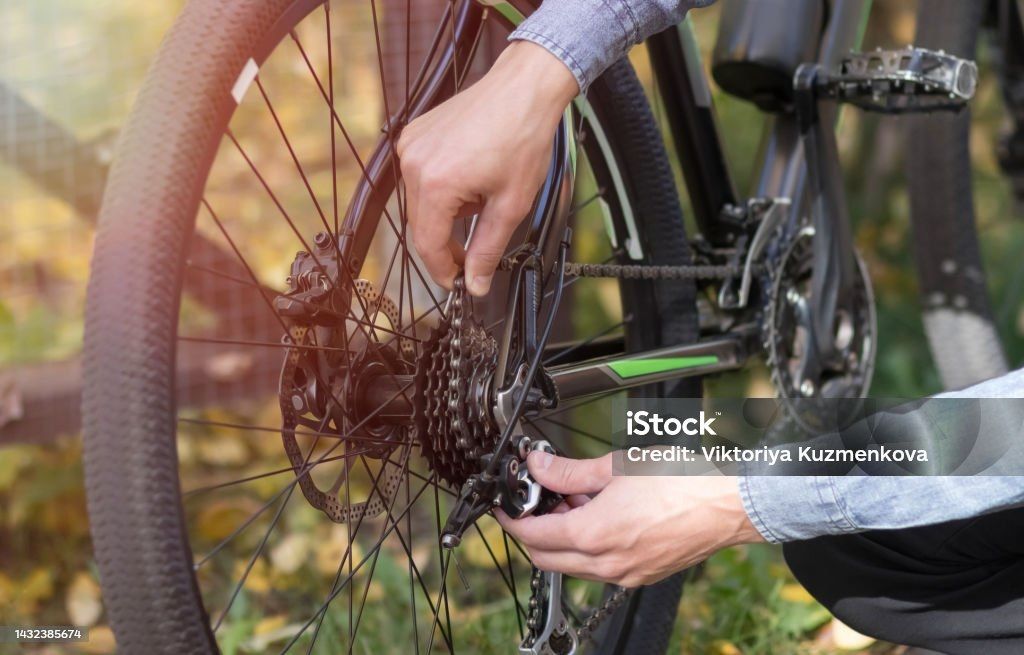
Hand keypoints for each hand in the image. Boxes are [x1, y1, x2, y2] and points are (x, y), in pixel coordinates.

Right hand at [397, 41, 578, 295]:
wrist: (523, 88)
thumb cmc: (522, 136)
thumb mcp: (511, 204)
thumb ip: (487, 248)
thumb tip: (475, 283)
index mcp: (435, 184)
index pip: (427, 244)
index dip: (443, 270)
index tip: (460, 283)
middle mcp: (413, 164)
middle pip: (421, 224)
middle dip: (447, 242)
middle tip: (475, 253)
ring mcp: (410, 146)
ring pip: (421, 202)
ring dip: (446, 213)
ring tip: (482, 197)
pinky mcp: (413, 134)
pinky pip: (420, 177)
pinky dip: (442, 188)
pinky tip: (470, 177)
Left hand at [497, 451, 765, 587]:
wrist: (728, 504)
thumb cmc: (682, 483)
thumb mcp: (615, 467)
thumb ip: (569, 471)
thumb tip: (539, 466)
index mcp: (593, 535)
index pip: (532, 535)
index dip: (512, 519)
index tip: (505, 506)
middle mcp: (606, 564)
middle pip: (546, 557)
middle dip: (535, 530)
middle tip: (541, 500)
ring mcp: (624, 575)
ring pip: (572, 564)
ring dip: (563, 538)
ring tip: (578, 501)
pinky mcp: (641, 576)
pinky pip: (600, 568)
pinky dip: (589, 546)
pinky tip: (602, 515)